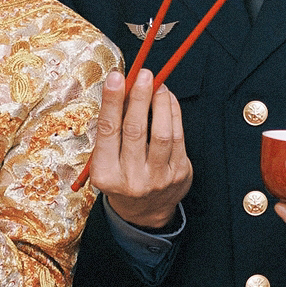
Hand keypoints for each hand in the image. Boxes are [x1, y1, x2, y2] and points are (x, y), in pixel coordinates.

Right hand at [89, 69, 192, 230]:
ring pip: (161, 133)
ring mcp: (158, 178)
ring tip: (158, 85)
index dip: (112, 101)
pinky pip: (178, 138)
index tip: (116, 77)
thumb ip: (112, 129)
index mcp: (106, 174)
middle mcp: (131, 179)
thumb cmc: (121, 177)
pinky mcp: (179, 175)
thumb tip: (122, 90)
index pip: (108, 131)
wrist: (144, 212)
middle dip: (139, 97)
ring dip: (160, 103)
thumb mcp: (106, 160)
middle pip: (135, 130)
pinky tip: (169, 100)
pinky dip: (173, 114)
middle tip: (143, 74)